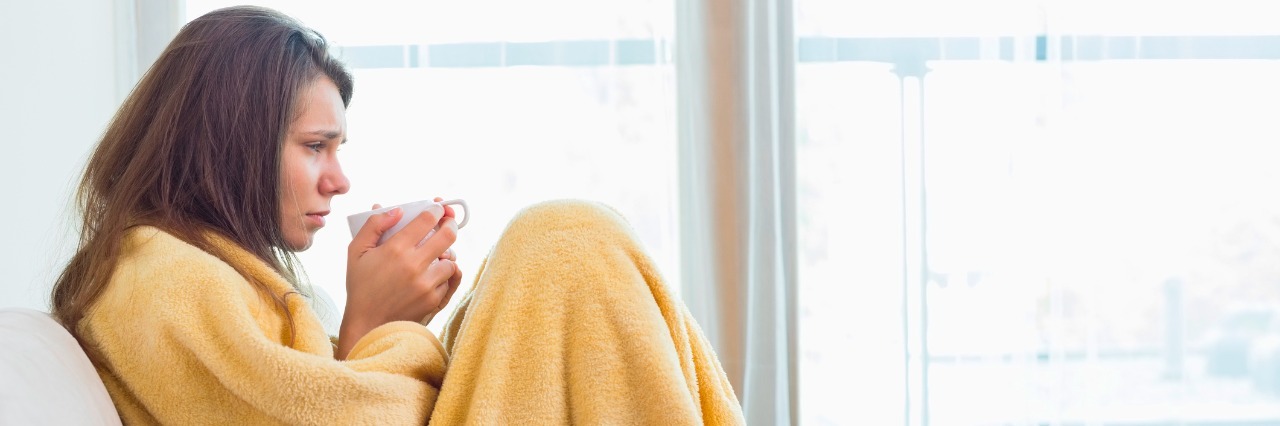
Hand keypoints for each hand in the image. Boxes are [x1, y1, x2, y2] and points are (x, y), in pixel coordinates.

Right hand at [336, 199, 461, 359]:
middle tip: (447, 223)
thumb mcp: (356, 251)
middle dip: (450, 224)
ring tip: (436, 254)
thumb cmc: (361, 286)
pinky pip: (449, 280)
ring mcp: (427, 284)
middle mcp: (414, 265)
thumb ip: (374, 225)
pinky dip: (444, 275)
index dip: (436, 209)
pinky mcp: (434, 300)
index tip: (438, 208)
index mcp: (396, 249)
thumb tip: (396, 210)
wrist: (367, 325)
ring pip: (452, 260)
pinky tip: (434, 273)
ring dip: (446, 254)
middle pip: (448, 235)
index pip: (427, 219)